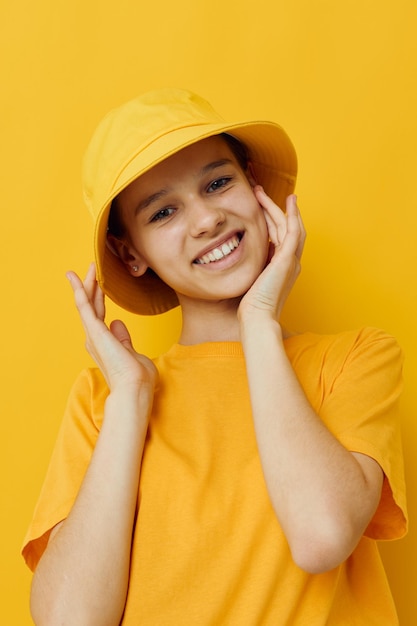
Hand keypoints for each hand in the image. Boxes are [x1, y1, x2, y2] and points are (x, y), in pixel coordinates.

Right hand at [66, 263, 157, 390]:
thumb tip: (118, 323)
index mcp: (104, 342)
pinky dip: (80, 292)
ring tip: (88, 267)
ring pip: (86, 304)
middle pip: (91, 306)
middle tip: (92, 267)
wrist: (134, 388)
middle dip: (91, 285)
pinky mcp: (95, 333)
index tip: (99, 282)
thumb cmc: (136, 377)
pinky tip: (77, 280)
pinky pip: (85, 308)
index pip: (100, 314)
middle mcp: (95, 338)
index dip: (98, 296)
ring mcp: (93, 335)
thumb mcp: (131, 353)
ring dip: (86, 284)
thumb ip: (123, 338)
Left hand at [238, 187, 305, 322]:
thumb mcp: (251, 279)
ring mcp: (291, 259)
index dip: (271, 218)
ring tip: (262, 191)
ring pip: (289, 225)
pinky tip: (289, 201)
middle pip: (286, 226)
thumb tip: (239, 255)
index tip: (259, 205)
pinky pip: (294, 231)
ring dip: (277, 207)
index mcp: (282, 266)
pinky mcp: (288, 259)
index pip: (279, 235)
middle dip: (273, 207)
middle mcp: (291, 261)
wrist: (257, 318)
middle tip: (258, 191)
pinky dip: (293, 215)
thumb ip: (251, 265)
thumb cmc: (251, 306)